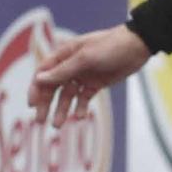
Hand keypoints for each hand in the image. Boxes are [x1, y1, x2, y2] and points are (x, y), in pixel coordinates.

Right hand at [30, 25, 151, 126]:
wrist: (139, 45)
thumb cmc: (111, 46)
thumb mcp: (86, 58)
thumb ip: (63, 70)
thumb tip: (39, 79)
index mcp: (65, 54)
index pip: (44, 72)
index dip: (36, 87)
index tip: (32, 104)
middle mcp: (72, 65)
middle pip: (53, 86)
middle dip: (45, 103)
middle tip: (40, 120)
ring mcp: (84, 75)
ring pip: (67, 95)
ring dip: (61, 110)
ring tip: (57, 125)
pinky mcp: (96, 83)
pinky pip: (83, 98)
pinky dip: (80, 108)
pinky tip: (79, 116)